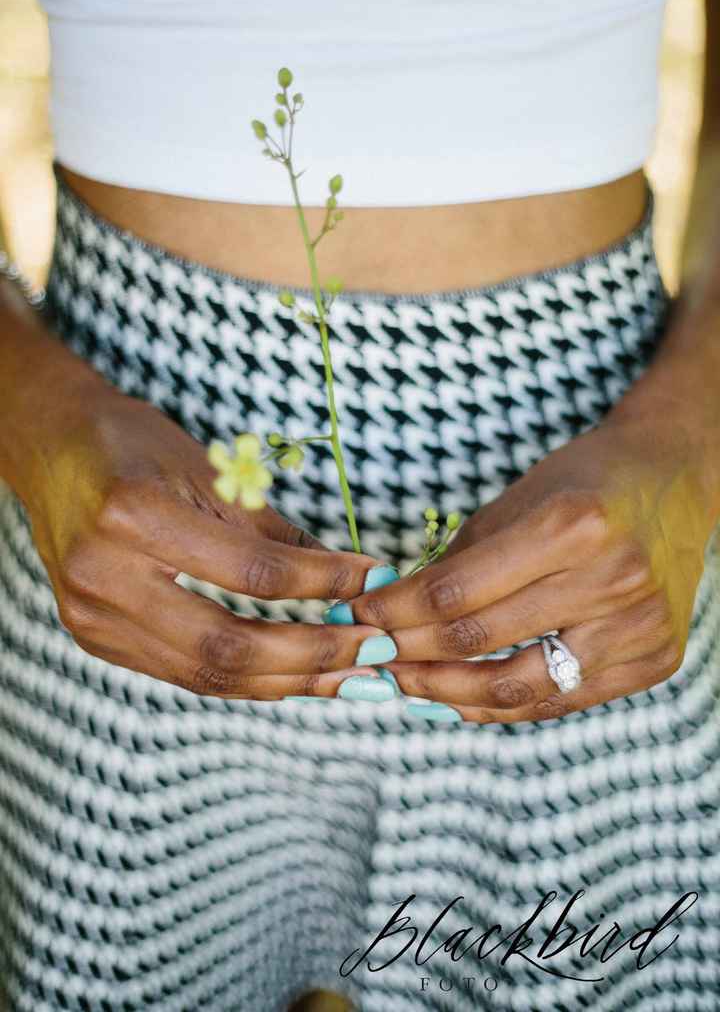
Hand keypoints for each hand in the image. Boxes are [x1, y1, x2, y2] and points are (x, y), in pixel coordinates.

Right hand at [26, 386, 387, 697]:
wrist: (52, 449)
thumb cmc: (134, 445)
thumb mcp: (210, 471)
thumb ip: (275, 533)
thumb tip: (349, 578)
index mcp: (136, 517)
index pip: (253, 573)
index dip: (325, 584)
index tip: (374, 584)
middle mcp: (105, 575)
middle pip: (227, 644)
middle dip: (312, 656)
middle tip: (372, 653)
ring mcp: (92, 615)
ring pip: (205, 672)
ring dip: (285, 680)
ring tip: (345, 676)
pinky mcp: (93, 635)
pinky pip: (181, 670)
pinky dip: (241, 676)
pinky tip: (289, 673)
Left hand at [345, 414, 717, 722]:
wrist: (676, 482)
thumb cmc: (587, 481)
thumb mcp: (518, 499)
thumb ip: (462, 559)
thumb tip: (396, 610)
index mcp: (571, 526)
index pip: (456, 591)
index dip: (395, 610)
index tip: (358, 616)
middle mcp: (611, 578)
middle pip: (480, 640)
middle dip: (409, 652)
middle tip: (369, 655)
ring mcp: (639, 626)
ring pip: (520, 687)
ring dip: (448, 693)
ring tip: (405, 685)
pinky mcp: (655, 659)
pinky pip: (562, 701)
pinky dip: (504, 706)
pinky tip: (461, 699)